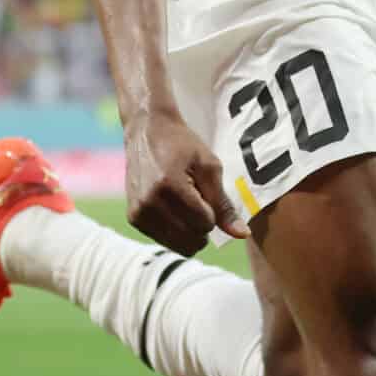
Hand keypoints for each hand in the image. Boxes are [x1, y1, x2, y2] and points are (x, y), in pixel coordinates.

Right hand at [123, 111, 247, 254]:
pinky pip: (164, 240)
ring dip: (189, 230)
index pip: (205, 224)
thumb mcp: (210, 168)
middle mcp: (149, 204)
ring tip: (184, 202)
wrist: (147, 130)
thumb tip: (242, 234)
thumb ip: (224, 205)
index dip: (213, 212)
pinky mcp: (133, 218)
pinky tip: (172, 207)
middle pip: (191, 241)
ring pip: (178, 245)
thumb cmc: (182, 146)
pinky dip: (174, 230)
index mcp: (170, 187)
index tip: (206, 191)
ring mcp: (138, 213)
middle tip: (197, 199)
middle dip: (202, 226)